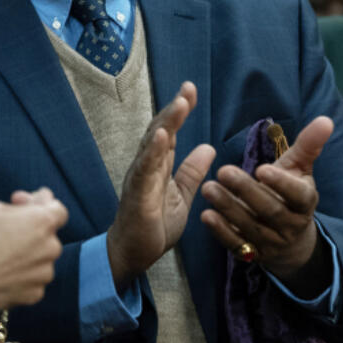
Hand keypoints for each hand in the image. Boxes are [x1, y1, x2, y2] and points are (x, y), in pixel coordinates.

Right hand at [0, 187, 66, 314]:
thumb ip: (25, 204)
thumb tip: (41, 200)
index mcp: (43, 223)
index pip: (58, 211)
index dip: (42, 206)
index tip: (25, 206)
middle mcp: (51, 248)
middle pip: (48, 237)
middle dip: (31, 233)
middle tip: (5, 233)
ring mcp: (45, 274)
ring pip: (41, 260)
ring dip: (27, 256)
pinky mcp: (36, 294)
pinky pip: (32, 280)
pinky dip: (21, 276)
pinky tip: (0, 274)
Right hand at [107, 82, 215, 286]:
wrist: (133, 254)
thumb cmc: (152, 225)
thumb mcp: (181, 195)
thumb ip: (191, 171)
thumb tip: (208, 147)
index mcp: (158, 166)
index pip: (169, 132)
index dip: (179, 112)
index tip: (190, 91)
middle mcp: (146, 166)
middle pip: (159, 131)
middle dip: (173, 110)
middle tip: (187, 89)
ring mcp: (139, 178)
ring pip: (152, 145)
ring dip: (165, 123)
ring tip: (179, 104)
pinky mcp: (137, 195)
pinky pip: (145, 169)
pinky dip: (153, 151)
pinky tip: (161, 135)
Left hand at [201, 116, 333, 295]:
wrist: (291, 241)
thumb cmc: (291, 194)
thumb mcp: (299, 170)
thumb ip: (308, 146)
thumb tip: (326, 119)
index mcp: (305, 202)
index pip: (297, 195)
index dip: (281, 183)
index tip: (261, 168)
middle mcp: (291, 225)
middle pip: (270, 210)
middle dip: (246, 191)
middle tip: (223, 171)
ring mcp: (273, 243)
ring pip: (251, 227)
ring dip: (228, 208)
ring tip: (207, 188)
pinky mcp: (254, 255)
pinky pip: (237, 245)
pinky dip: (221, 232)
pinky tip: (205, 215)